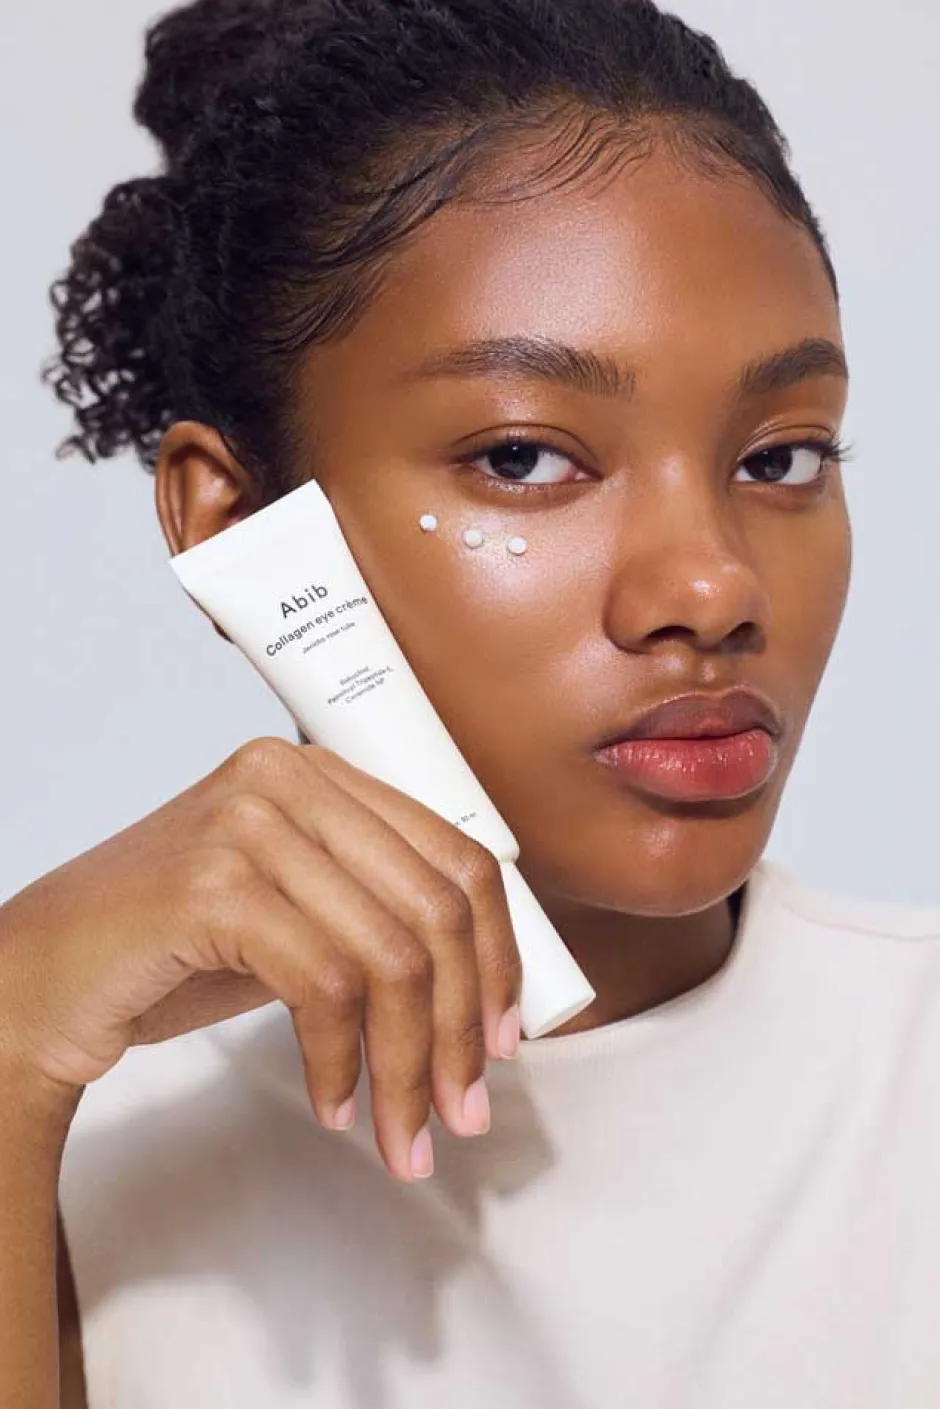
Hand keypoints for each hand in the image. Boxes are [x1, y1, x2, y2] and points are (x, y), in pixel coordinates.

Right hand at [0, 738, 522, 1180]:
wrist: (41, 977)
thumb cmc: (172, 953)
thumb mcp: (301, 917)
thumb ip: (381, 921)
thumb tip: (487, 990)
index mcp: (324, 776)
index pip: (457, 855)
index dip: (498, 954)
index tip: (505, 1037)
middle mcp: (290, 780)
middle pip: (436, 907)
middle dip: (462, 1026)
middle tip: (464, 1110)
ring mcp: (249, 824)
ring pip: (389, 955)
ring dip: (408, 1065)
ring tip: (404, 1133)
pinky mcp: (212, 885)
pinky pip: (325, 986)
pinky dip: (342, 1061)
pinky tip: (333, 1103)